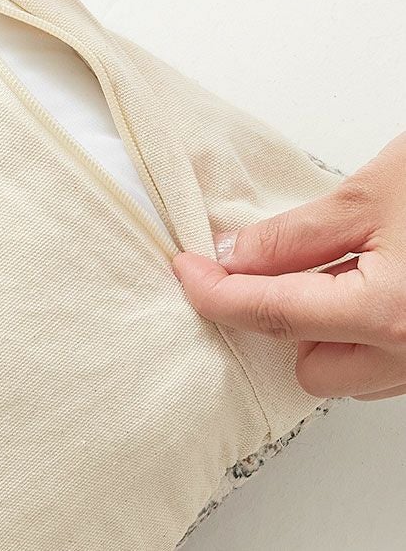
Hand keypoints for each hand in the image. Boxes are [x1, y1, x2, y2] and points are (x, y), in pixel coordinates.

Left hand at [173, 132, 405, 400]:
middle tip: (284, 264)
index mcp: (389, 315)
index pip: (271, 314)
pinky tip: (369, 284)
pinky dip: (360, 332)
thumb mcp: (370, 196)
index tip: (184, 271)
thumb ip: (294, 236)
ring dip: (324, 330)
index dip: (214, 293)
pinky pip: (382, 366)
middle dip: (284, 321)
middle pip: (308, 367)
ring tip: (340, 269)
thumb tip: (233, 257)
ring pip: (347, 374)